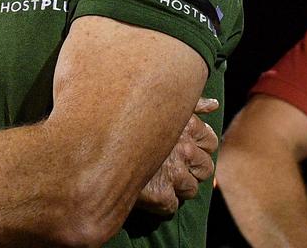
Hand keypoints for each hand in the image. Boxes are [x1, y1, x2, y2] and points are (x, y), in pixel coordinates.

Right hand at [135, 97, 219, 215]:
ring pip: (191, 189)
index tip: (185, 150)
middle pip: (205, 168)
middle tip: (172, 168)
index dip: (199, 148)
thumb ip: (189, 104)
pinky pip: (171, 205)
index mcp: (186, 124)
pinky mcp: (160, 195)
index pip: (210, 142)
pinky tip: (147, 192)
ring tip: (157, 180)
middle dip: (192, 170)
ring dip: (177, 187)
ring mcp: (174, 174)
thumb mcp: (159, 102)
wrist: (92, 146)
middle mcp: (184, 149)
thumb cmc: (124, 116)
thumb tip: (214, 105)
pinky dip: (161, 202)